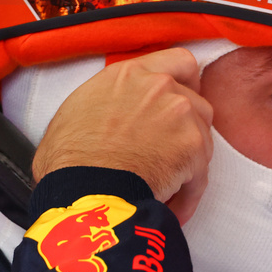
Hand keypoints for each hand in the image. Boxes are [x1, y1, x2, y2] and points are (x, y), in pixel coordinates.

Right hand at [32, 47, 214, 223]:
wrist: (83, 189)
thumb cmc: (68, 160)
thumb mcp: (77, 109)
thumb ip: (108, 100)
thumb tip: (110, 114)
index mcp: (130, 74)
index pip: (178, 62)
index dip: (185, 83)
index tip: (179, 101)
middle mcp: (160, 86)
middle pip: (195, 101)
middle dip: (188, 127)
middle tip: (171, 149)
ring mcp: (180, 114)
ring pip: (203, 135)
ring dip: (190, 159)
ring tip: (169, 185)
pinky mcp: (193, 147)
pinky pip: (200, 173)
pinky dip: (189, 193)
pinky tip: (174, 209)